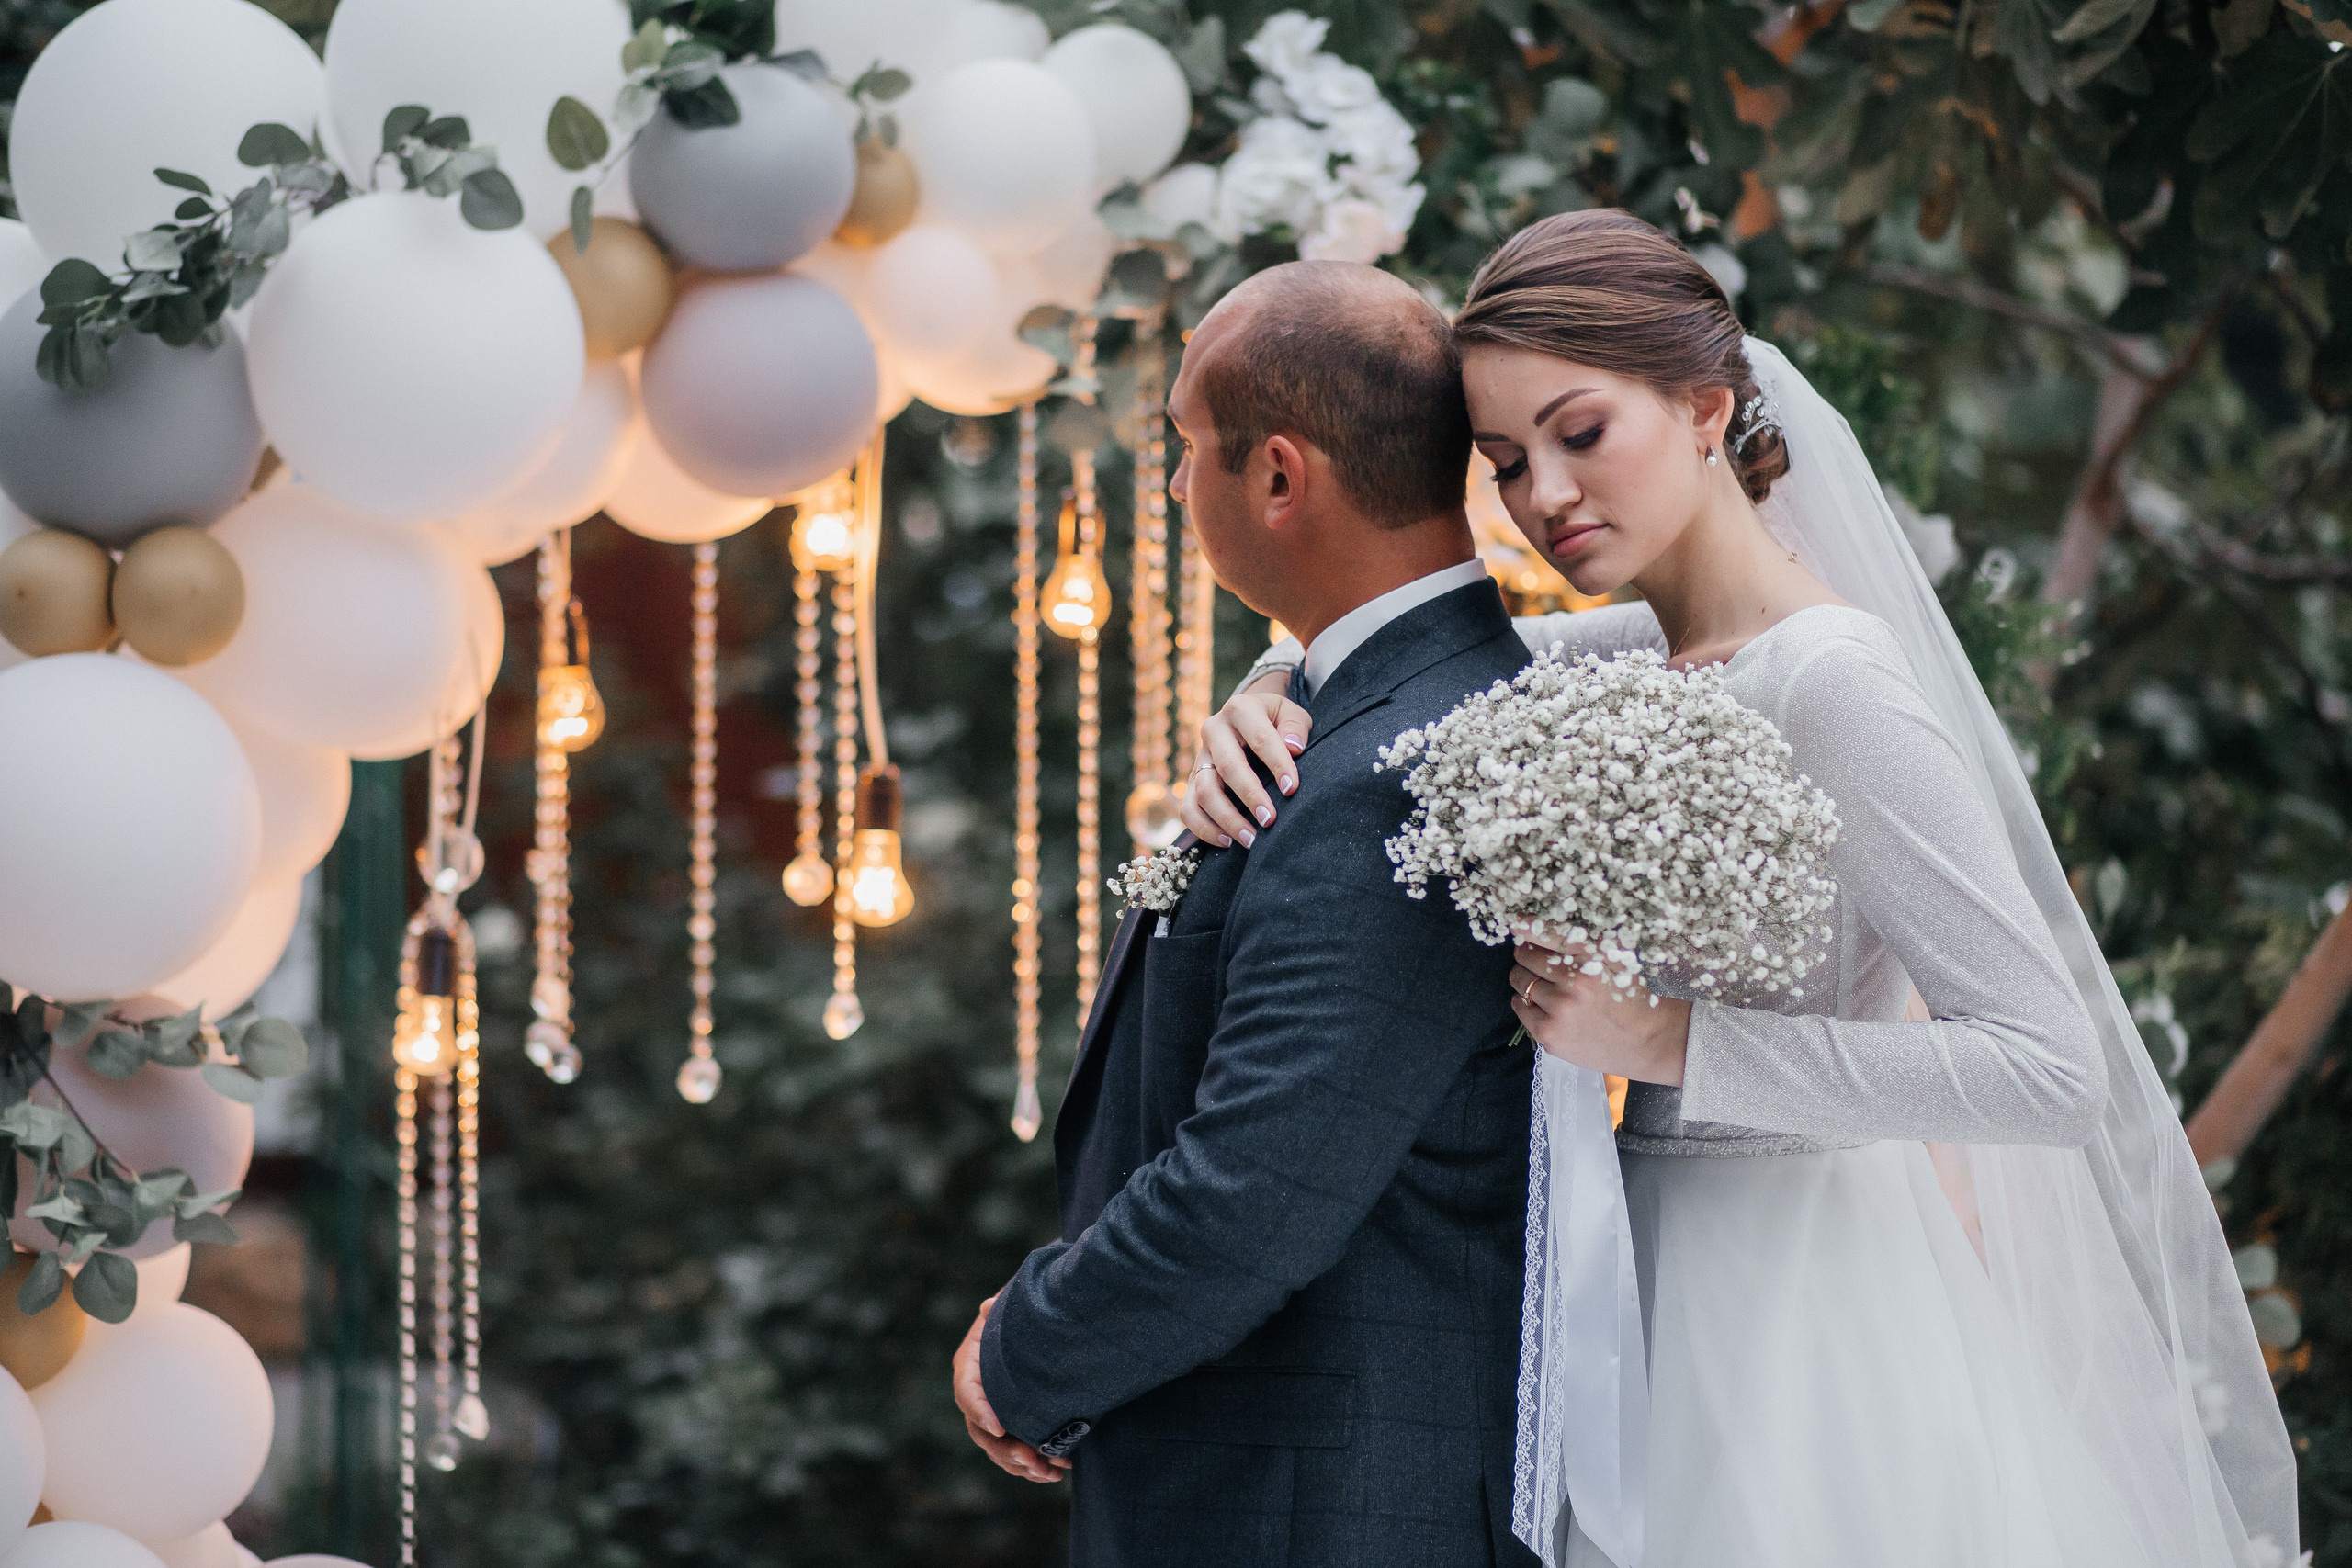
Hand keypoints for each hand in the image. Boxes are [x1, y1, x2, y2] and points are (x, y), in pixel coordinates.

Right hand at [953, 1294, 1069, 1482]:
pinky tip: (1059, 1469)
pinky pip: (1016, 1456)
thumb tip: (988, 1306)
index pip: (967, 1392)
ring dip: (1024, 1466)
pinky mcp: (1012, 1429)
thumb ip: (1000, 1310)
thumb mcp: (1010, 1310)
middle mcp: (977, 1396)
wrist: (1039, 1329)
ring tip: (1051, 1471)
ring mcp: (993, 1416)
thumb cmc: (1019, 1316)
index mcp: (970, 1365)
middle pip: (982, 1431)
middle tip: (1031, 1458)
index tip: (1000, 1427)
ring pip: (1000, 1451)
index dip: (980, 1412)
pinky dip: (1034, 1468)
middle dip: (1006, 1450)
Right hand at [1176, 672, 1311, 847]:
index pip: (1260, 738)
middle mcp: (1213, 731)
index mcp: (1240, 709)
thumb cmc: (1276, 722)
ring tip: (1252, 840)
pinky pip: (1188, 809)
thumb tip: (1294, 747)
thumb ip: (1296, 726)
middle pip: (1228, 766)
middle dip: (1250, 795)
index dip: (1277, 764)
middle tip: (1270, 820)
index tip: (1292, 789)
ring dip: (1227, 819)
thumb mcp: (1290, 713)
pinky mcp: (1191, 781)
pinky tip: (1227, 842)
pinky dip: (1204, 828)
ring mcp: (1199, 758)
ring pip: (1204, 791)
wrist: (1248, 721)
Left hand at [1509, 934, 1690, 1085]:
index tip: (1517, 924)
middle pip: (1525, 955)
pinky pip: (1519, 1005)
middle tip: (1541, 963)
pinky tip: (1545, 1005)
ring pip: (1519, 979)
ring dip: (1525, 978)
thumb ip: (1581, 939)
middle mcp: (1574, 983)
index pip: (1545, 932)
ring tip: (1547, 986)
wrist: (1644, 1040)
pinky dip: (1525, 1001)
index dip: (1527, 926)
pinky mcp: (1549, 1034)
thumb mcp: (1615, 957)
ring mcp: (1560, 1010)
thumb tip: (1534, 922)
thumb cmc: (1627, 994)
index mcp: (1592, 957)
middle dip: (1528, 955)